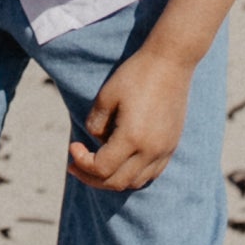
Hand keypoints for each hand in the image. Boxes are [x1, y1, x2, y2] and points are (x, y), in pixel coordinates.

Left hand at [67, 39, 194, 193]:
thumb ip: (95, 123)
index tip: (72, 146)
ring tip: (96, 166)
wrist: (171, 62)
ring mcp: (164, 150)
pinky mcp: (172, 145)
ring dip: (113, 179)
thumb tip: (95, 140)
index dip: (82, 162)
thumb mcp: (106, 96)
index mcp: (132, 137)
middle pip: (117, 182)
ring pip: (135, 182)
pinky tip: (121, 162)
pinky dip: (133, 174)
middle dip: (91, 177)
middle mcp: (151, 150)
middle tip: (75, 165)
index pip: (101, 168)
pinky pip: (151, 173)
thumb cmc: (136, 74)